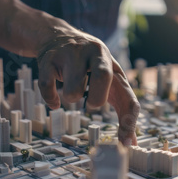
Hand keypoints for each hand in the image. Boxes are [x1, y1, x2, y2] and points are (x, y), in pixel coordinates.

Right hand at [37, 31, 139, 145]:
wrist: (57, 35)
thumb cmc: (90, 66)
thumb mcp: (110, 79)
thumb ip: (121, 106)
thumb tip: (130, 141)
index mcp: (113, 64)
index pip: (127, 95)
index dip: (127, 121)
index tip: (124, 143)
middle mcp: (94, 53)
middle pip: (103, 76)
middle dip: (97, 99)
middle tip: (92, 104)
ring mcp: (70, 54)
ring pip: (72, 90)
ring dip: (70, 99)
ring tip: (72, 92)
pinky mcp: (48, 58)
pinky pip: (47, 88)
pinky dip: (51, 100)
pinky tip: (55, 101)